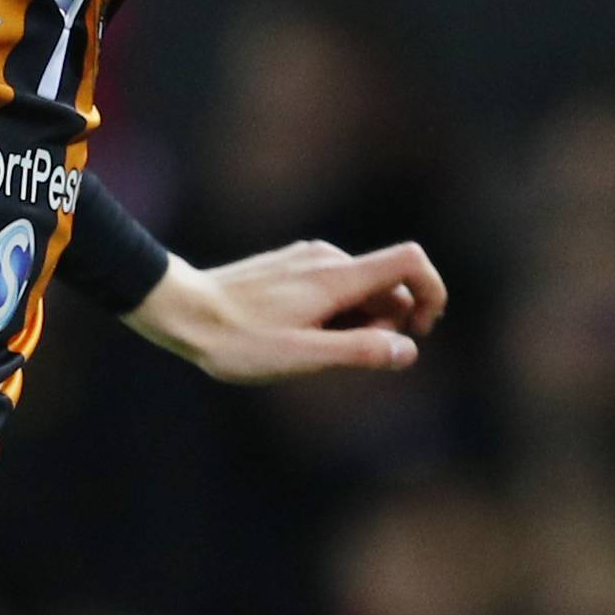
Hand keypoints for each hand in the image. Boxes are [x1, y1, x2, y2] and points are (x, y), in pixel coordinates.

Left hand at [135, 238, 446, 382]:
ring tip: (309, 348)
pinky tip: (295, 335)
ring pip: (357, 289)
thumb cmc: (239, 341)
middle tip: (342, 356)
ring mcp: (306, 259)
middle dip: (384, 323)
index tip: (421, 330)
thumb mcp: (303, 356)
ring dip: (355, 322)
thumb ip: (358, 352)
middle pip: (385, 284)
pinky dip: (333, 313)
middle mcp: (327, 258)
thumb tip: (406, 351)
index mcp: (337, 277)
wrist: (183, 311)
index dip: (431, 292)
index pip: (410, 261)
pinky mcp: (290, 266)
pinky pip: (331, 287)